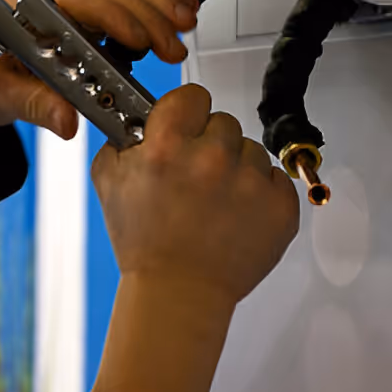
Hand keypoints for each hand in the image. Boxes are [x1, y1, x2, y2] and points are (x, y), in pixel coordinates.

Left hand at [0, 0, 198, 160]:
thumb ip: (32, 105)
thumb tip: (69, 120)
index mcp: (23, 4)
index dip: (116, 17)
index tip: (142, 40)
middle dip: (148, 14)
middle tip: (176, 44)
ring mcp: (65, 5)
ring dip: (156, 8)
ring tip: (187, 24)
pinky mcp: (77, 19)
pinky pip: (118, 7)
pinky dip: (148, 13)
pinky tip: (174, 21)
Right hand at [87, 84, 299, 391]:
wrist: (178, 295)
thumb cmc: (145, 244)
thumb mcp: (110, 183)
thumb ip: (121, 139)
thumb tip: (134, 117)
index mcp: (169, 145)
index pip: (194, 96)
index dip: (187, 114)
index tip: (186, 130)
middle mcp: (213, 157)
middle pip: (225, 123)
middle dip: (211, 145)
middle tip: (197, 179)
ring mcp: (252, 182)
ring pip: (252, 151)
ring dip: (238, 170)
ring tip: (217, 204)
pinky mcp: (281, 207)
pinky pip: (277, 179)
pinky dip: (262, 195)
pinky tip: (239, 216)